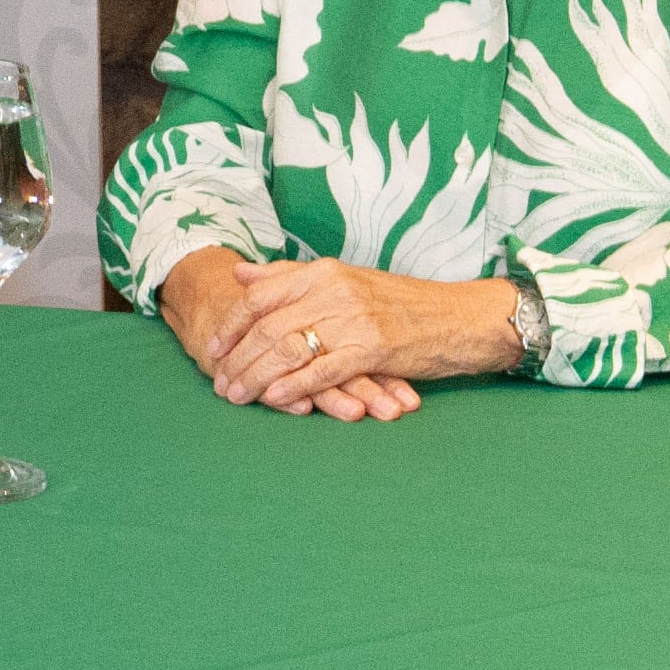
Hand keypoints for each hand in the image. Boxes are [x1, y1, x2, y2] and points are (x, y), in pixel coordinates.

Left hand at [211, 256, 519, 413]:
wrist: (458, 318)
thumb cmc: (399, 303)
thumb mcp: (343, 279)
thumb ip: (289, 276)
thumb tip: (241, 273)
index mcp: (322, 272)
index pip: (260, 294)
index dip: (231, 323)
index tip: (212, 347)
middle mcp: (333, 290)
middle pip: (268, 325)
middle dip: (237, 357)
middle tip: (218, 382)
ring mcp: (353, 319)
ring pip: (289, 348)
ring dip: (257, 376)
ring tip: (237, 395)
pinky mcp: (373, 349)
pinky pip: (323, 369)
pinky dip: (295, 385)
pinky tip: (275, 398)